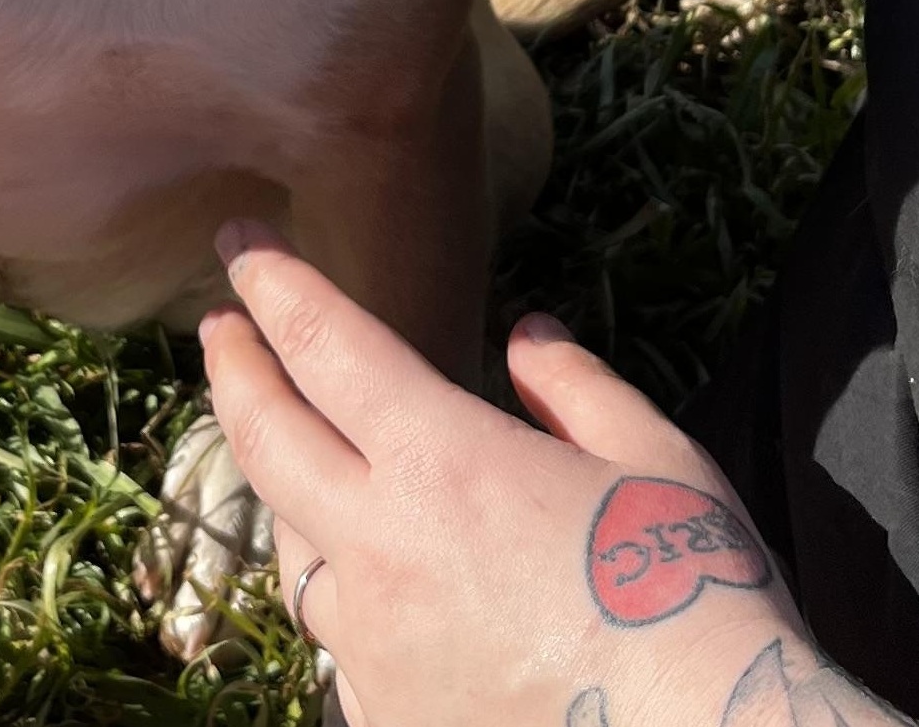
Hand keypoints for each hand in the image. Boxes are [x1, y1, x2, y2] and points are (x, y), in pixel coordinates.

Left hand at [200, 222, 916, 725]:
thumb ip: (577, 388)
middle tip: (219, 326)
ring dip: (287, 491)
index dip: (270, 280)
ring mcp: (373, 645)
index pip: (321, 342)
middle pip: (262, 434)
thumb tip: (526, 338)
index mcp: (440, 460)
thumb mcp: (658, 459)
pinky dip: (350, 602)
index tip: (238, 239)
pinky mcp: (384, 719)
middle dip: (232, 365)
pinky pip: (341, 646)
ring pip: (292, 548)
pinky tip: (378, 595)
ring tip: (297, 458)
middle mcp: (381, 546)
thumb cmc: (699, 602)